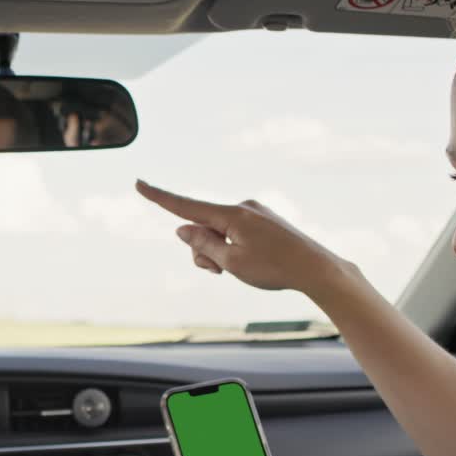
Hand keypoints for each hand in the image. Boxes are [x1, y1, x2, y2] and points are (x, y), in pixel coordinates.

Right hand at [135, 180, 355, 298]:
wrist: (316, 268)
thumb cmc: (274, 268)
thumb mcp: (231, 261)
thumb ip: (203, 244)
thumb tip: (182, 228)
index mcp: (232, 214)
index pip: (186, 206)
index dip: (159, 198)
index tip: (139, 183)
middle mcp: (242, 206)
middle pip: (203, 226)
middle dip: (202, 250)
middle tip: (220, 272)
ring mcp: (254, 212)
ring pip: (219, 231)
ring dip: (219, 251)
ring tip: (240, 269)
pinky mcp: (263, 220)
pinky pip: (235, 231)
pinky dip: (233, 247)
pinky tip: (253, 262)